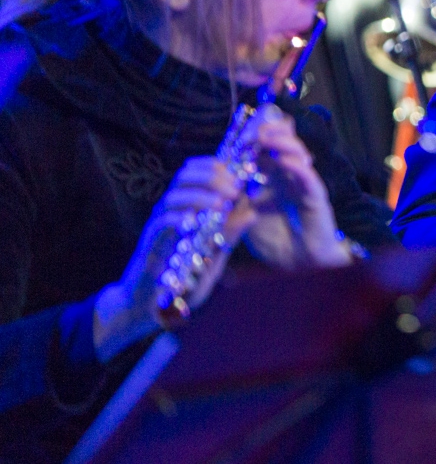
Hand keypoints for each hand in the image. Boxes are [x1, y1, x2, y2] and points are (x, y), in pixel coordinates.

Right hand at [92, 156, 253, 360]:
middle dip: (211, 177)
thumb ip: (230, 235)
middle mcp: (169, 212)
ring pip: (173, 197)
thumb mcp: (213, 255)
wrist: (146, 304)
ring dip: (199, 196)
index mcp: (184, 209)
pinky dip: (179, 219)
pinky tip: (195, 223)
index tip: (238, 176)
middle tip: (233, 190)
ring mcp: (157, 227)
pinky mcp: (149, 245)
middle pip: (184, 177)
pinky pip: (161, 224)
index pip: (196, 173)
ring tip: (221, 205)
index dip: (216, 168)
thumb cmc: (181, 278)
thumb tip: (253, 213)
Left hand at [238, 105, 352, 269]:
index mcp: (273, 177)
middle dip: (269, 131)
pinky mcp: (316, 197)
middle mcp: (290, 175)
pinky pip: (308, 177)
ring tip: (264, 138)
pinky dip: (296, 166)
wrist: (297, 263)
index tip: (238, 134)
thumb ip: (235, 196)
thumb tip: (214, 180)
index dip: (255, 135)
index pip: (268, 146)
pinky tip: (283, 160)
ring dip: (281, 142)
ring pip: (298, 152)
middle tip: (251, 132)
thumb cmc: (275, 239)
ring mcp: (304, 183)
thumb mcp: (246, 213)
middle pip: (285, 141)